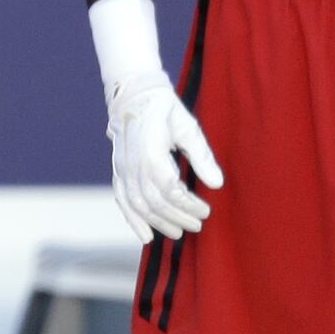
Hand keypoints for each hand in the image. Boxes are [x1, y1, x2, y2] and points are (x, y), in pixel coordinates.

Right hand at [107, 74, 220, 241]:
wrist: (134, 97)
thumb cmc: (165, 111)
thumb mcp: (188, 127)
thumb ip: (202, 156)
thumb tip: (217, 184)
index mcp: (151, 151)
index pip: (169, 188)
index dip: (188, 204)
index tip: (206, 210)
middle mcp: (132, 163)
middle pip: (153, 201)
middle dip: (177, 217)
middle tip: (198, 225)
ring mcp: (121, 169)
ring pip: (138, 205)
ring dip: (158, 223)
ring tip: (178, 232)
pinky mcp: (117, 172)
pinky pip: (122, 201)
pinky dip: (132, 221)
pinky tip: (146, 236)